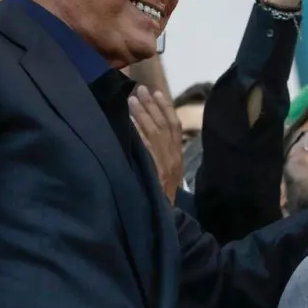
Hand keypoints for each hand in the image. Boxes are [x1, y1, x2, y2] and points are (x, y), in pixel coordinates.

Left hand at [130, 85, 183, 203]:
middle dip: (151, 105)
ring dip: (143, 114)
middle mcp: (173, 157)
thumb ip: (161, 155)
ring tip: (131, 99)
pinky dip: (138, 133)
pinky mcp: (153, 170)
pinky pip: (146, 147)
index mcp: (178, 156)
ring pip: (154, 132)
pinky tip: (129, 122)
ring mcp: (164, 163)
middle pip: (163, 125)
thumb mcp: (167, 173)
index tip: (157, 93)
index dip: (166, 108)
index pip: (174, 126)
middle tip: (140, 89)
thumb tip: (146, 133)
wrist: (163, 218)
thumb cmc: (162, 196)